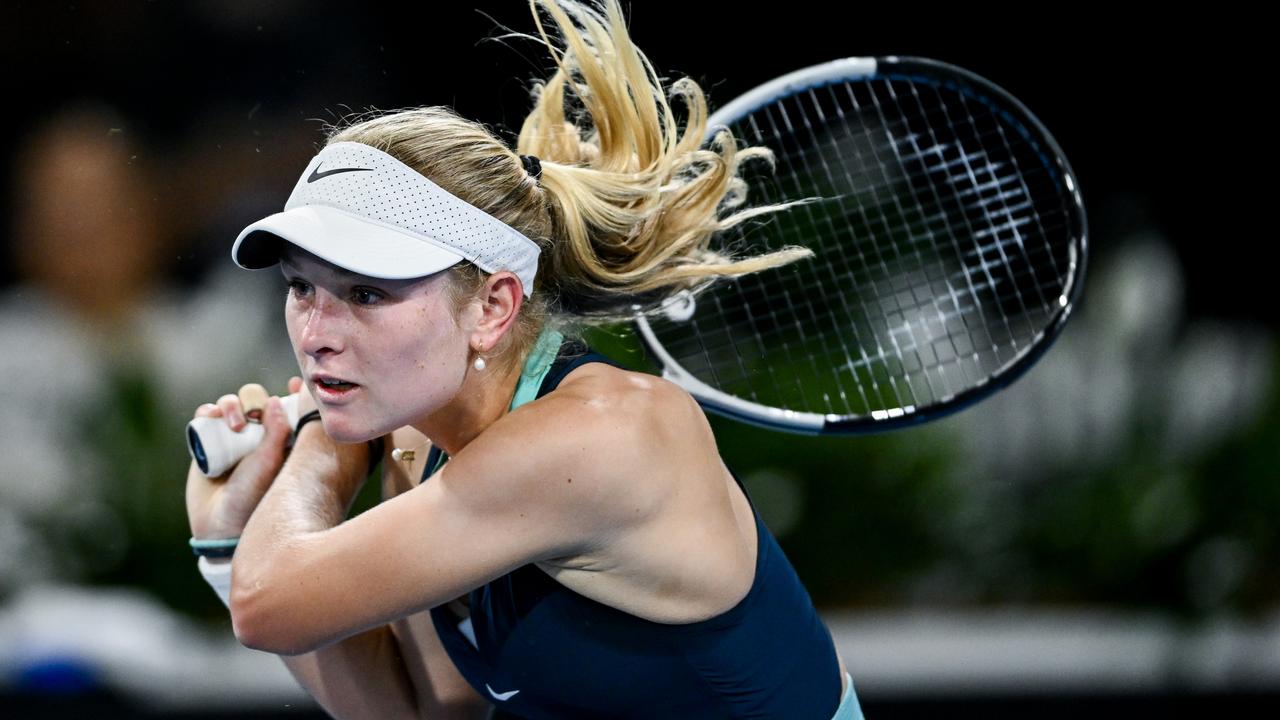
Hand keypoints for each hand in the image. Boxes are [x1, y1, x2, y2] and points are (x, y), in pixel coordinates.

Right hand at [185, 380, 302, 538]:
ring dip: (232, 404)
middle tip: (254, 418)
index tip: (293, 385)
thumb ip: (277, 432)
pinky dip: (209, 410)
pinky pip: (207, 415)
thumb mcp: (270, 463)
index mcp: (280, 439)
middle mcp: (257, 435)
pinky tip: (212, 416)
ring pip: (232, 403)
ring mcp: (231, 437)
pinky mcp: (207, 441)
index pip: (286, 406)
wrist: (220, 523)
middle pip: (256, 399)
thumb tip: (275, 399)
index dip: (291, 393)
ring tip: (236, 426)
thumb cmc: (254, 496)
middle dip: (255, 399)